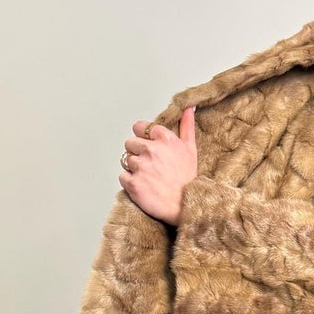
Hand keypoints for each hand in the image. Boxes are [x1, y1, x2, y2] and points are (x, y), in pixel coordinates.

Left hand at [120, 105, 197, 224]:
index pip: (139, 127)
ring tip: (149, 177)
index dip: (143, 137)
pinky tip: (143, 186)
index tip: (149, 147)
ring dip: (134, 168)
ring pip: (126, 160)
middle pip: (129, 143)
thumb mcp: (191, 149)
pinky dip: (129, 182)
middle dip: (137, 153)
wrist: (184, 206)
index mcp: (164, 138)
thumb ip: (186, 126)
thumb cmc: (188, 179)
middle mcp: (151, 150)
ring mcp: (141, 167)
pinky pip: (122, 176)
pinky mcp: (132, 183)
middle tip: (150, 166)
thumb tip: (189, 107)